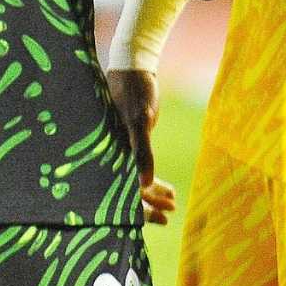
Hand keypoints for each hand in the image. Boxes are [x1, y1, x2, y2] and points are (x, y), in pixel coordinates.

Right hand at [106, 68, 173, 223]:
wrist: (131, 67)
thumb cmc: (134, 91)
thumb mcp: (140, 120)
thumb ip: (141, 152)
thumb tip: (144, 184)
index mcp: (112, 153)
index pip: (125, 192)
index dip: (142, 209)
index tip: (160, 218)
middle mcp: (114, 154)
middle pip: (130, 190)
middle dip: (149, 205)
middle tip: (170, 213)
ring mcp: (119, 148)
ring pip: (134, 180)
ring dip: (153, 193)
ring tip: (173, 202)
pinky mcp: (128, 140)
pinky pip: (138, 166)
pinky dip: (152, 177)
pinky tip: (164, 186)